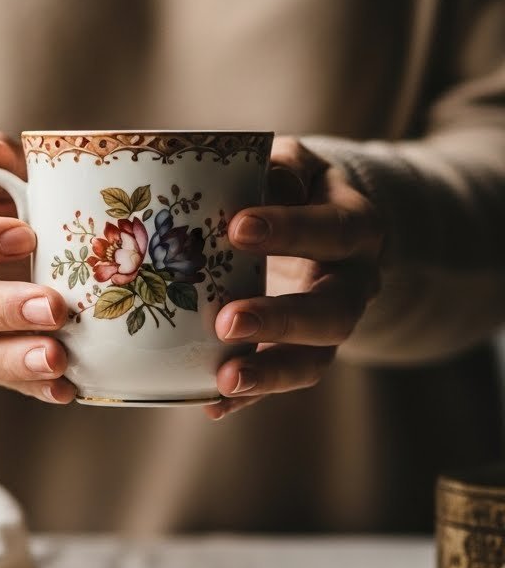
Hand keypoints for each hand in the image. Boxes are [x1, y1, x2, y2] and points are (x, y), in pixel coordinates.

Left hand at [209, 137, 383, 418]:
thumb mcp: (293, 164)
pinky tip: (210, 404)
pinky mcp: (303, 355)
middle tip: (227, 321)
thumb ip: (277, 168)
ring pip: (315, 360)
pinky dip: (247, 399)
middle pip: (333, 312)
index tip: (237, 228)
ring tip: (224, 378)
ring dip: (269, 372)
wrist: (320, 227)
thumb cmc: (294, 188)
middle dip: (281, 319)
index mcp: (358, 228)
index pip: (334, 230)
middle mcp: (356, 284)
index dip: (291, 230)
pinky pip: (278, 383)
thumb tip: (252, 181)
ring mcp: (331, 327)